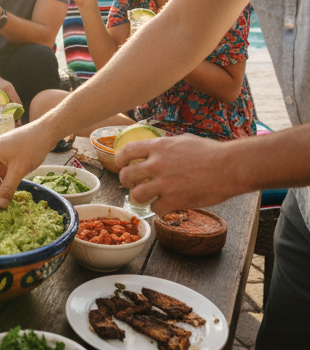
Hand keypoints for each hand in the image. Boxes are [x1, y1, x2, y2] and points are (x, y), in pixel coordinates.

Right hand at [0, 121, 55, 206]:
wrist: (47, 132)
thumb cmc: (30, 148)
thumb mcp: (18, 171)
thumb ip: (8, 188)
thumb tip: (1, 205)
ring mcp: (2, 150)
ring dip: (1, 181)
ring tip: (8, 192)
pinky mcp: (11, 151)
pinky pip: (4, 166)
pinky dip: (7, 175)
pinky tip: (14, 183)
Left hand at [117, 133, 234, 214]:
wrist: (229, 167)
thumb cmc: (211, 152)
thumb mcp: (184, 140)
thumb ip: (166, 145)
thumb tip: (158, 147)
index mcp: (158, 146)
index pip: (127, 152)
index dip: (121, 160)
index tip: (123, 165)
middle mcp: (157, 164)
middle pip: (126, 176)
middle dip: (127, 181)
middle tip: (135, 184)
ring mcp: (164, 183)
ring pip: (136, 195)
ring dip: (142, 197)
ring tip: (150, 196)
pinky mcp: (174, 200)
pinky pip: (156, 209)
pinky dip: (160, 209)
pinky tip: (167, 205)